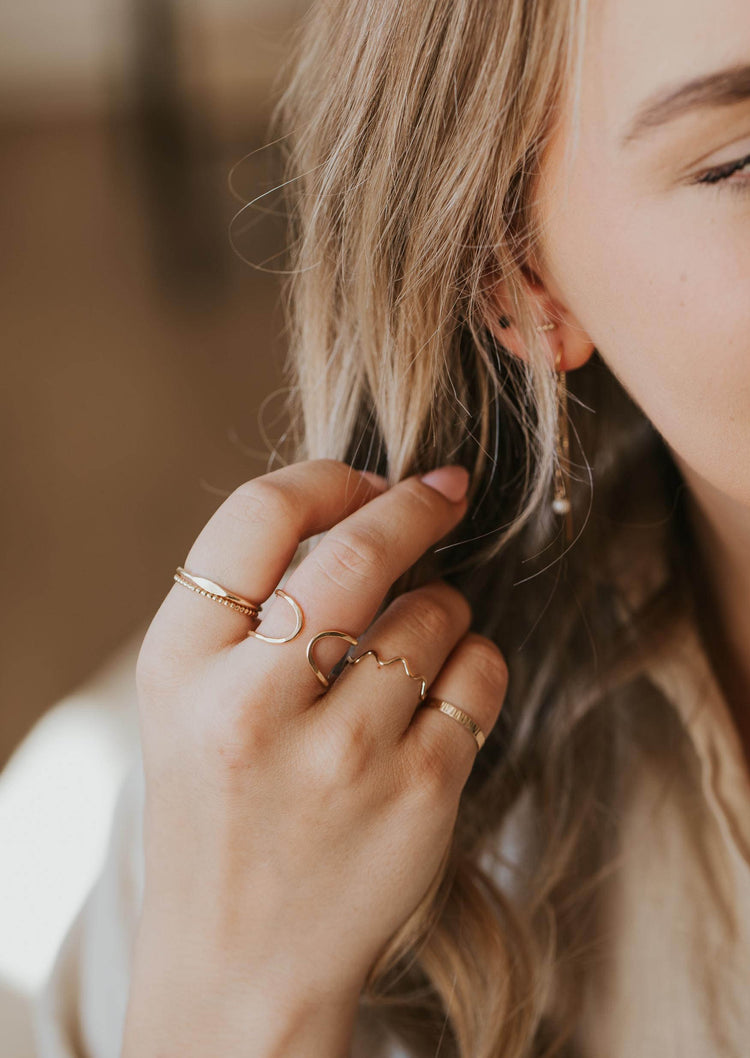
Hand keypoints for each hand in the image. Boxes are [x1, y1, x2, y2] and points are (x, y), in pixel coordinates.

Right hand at [123, 459, 508, 1056]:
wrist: (241, 960)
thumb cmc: (219, 806)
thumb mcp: (186, 698)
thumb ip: (248, 602)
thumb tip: (362, 505)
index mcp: (181, 664)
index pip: (259, 515)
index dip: (330, 477)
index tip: (370, 479)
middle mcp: (253, 705)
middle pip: (361, 549)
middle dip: (416, 505)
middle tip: (445, 491)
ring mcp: (341, 754)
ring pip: (437, 609)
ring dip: (441, 607)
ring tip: (411, 649)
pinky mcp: (418, 793)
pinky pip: (480, 671)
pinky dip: (474, 662)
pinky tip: (442, 694)